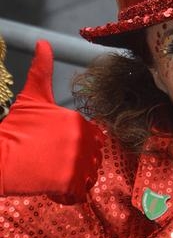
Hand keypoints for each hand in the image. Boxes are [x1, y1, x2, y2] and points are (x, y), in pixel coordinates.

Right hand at [0, 41, 103, 202]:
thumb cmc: (14, 127)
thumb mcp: (31, 96)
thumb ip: (42, 69)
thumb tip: (43, 42)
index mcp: (77, 120)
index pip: (92, 139)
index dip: (77, 147)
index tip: (57, 149)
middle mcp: (82, 138)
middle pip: (92, 158)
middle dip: (78, 164)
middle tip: (53, 164)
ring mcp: (76, 161)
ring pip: (88, 176)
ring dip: (75, 179)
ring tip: (53, 175)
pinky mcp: (68, 182)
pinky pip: (78, 193)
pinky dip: (67, 195)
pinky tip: (52, 189)